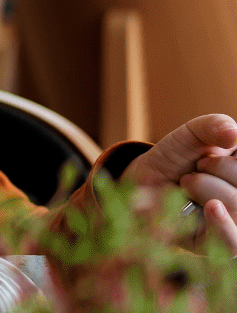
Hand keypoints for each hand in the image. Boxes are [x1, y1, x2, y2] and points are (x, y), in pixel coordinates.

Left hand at [121, 114, 236, 252]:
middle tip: (197, 168)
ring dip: (210, 189)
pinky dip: (224, 226)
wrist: (144, 181)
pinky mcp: (216, 246)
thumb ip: (213, 126)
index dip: (231, 161)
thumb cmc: (177, 157)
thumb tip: (233, 133)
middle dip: (220, 169)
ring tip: (188, 183)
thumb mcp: (193, 134)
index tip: (210, 154)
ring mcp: (235, 225)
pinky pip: (232, 244)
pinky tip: (212, 207)